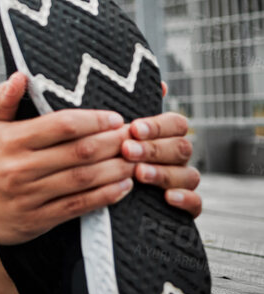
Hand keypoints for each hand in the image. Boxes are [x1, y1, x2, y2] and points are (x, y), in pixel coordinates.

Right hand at [0, 72, 138, 243]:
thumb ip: (3, 98)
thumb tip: (21, 75)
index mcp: (13, 140)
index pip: (62, 125)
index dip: (95, 120)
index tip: (116, 118)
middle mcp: (21, 167)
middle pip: (79, 152)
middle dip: (113, 143)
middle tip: (135, 137)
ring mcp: (29, 196)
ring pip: (82, 180)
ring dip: (115, 169)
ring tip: (135, 160)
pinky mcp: (35, 220)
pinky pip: (76, 207)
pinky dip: (104, 197)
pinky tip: (122, 187)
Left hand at [118, 80, 201, 217]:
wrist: (96, 195)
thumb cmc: (108, 157)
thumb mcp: (113, 132)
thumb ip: (130, 110)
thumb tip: (160, 84)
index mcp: (165, 136)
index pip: (175, 123)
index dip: (157, 126)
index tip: (133, 128)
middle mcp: (177, 157)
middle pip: (181, 147)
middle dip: (153, 149)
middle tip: (127, 151)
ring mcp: (182, 182)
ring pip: (188, 175)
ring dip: (163, 173)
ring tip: (139, 174)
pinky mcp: (185, 208)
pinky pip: (197, 203)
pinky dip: (186, 200)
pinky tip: (168, 198)